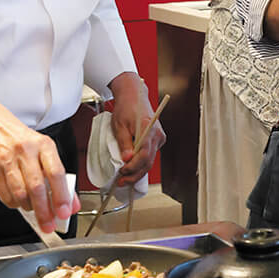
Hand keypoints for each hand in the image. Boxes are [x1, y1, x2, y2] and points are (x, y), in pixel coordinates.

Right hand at [0, 108, 79, 232]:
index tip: (64, 212)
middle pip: (36, 187)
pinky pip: (5, 195)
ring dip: (28, 208)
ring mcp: (7, 160)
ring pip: (19, 193)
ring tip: (33, 209)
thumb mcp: (44, 150)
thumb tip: (71, 204)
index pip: (56, 173)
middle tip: (48, 225)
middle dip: (44, 211)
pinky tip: (19, 202)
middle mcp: (25, 151)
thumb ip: (60, 177)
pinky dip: (14, 204)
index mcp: (43, 145)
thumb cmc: (21, 140)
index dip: (61, 196)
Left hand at [109, 72, 165, 186]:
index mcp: (148, 129)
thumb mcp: (119, 125)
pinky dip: (141, 163)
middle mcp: (157, 135)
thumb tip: (126, 159)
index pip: (144, 155)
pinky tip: (132, 169)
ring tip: (125, 178)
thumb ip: (124, 143)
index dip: (133, 167)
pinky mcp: (157, 140)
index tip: (122, 172)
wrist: (133, 96)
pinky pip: (150, 155)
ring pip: (149, 160)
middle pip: (148, 161)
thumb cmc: (126, 108)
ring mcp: (159, 138)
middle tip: (121, 181)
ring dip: (138, 170)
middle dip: (135, 174)